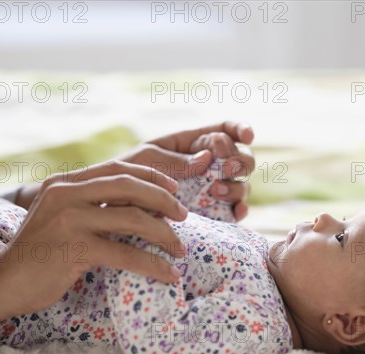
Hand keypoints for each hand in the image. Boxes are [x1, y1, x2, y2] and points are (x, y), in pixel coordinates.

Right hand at [0, 160, 186, 314]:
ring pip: (133, 219)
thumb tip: (142, 203)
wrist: (3, 281)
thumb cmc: (41, 252)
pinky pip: (127, 253)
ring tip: (181, 249)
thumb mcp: (62, 215)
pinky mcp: (75, 248)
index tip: (174, 188)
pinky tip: (168, 274)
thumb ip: (91, 203)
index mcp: (66, 183)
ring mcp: (70, 220)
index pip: (119, 168)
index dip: (152, 176)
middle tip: (184, 216)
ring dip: (164, 235)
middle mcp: (67, 194)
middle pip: (130, 186)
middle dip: (164, 200)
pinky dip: (153, 264)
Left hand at [122, 121, 254, 220]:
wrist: (116, 206)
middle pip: (242, 157)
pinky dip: (241, 210)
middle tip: (224, 168)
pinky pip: (237, 210)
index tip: (248, 136)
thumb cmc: (129, 173)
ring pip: (243, 183)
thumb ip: (175, 158)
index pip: (226, 130)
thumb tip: (207, 158)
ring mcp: (214, 189)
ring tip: (216, 192)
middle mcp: (210, 165)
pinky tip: (236, 213)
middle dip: (239, 160)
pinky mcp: (214, 212)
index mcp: (194, 143)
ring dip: (238, 186)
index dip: (241, 129)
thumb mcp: (147, 158)